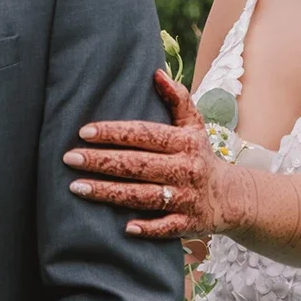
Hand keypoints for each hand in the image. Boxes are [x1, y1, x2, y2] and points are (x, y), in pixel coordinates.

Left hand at [66, 69, 257, 238]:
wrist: (231, 196)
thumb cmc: (201, 155)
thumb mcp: (194, 125)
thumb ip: (177, 99)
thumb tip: (156, 72)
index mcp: (184, 143)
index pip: (144, 134)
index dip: (114, 133)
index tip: (84, 132)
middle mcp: (185, 169)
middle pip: (137, 165)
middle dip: (101, 162)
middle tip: (69, 157)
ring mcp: (186, 198)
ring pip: (143, 195)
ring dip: (110, 193)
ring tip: (77, 187)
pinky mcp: (187, 223)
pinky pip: (165, 227)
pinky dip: (147, 227)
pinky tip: (124, 227)